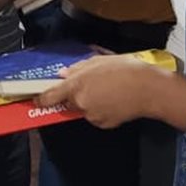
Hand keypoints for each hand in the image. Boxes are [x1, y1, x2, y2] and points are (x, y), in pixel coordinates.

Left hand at [37, 54, 156, 128]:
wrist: (149, 89)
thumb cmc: (126, 70)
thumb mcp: (99, 61)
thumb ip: (77, 68)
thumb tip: (65, 74)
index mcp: (76, 85)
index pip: (49, 96)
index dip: (40, 98)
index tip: (36, 98)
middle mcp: (80, 103)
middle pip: (69, 101)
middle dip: (76, 94)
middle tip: (92, 84)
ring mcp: (91, 115)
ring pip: (84, 109)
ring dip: (91, 101)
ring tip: (109, 90)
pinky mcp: (103, 124)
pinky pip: (96, 116)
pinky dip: (102, 109)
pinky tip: (115, 100)